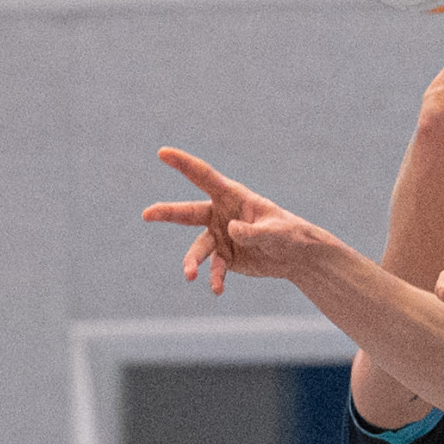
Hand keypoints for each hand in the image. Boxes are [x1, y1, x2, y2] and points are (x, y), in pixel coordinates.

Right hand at [143, 149, 326, 292]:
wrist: (296, 256)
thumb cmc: (290, 235)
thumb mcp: (275, 232)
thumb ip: (253, 231)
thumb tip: (232, 230)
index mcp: (233, 196)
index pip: (204, 177)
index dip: (183, 164)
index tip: (163, 153)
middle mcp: (221, 214)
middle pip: (189, 212)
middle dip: (167, 213)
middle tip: (146, 215)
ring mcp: (221, 236)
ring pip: (198, 247)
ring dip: (192, 262)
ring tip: (190, 276)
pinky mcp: (225, 256)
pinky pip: (214, 268)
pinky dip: (215, 278)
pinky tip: (217, 290)